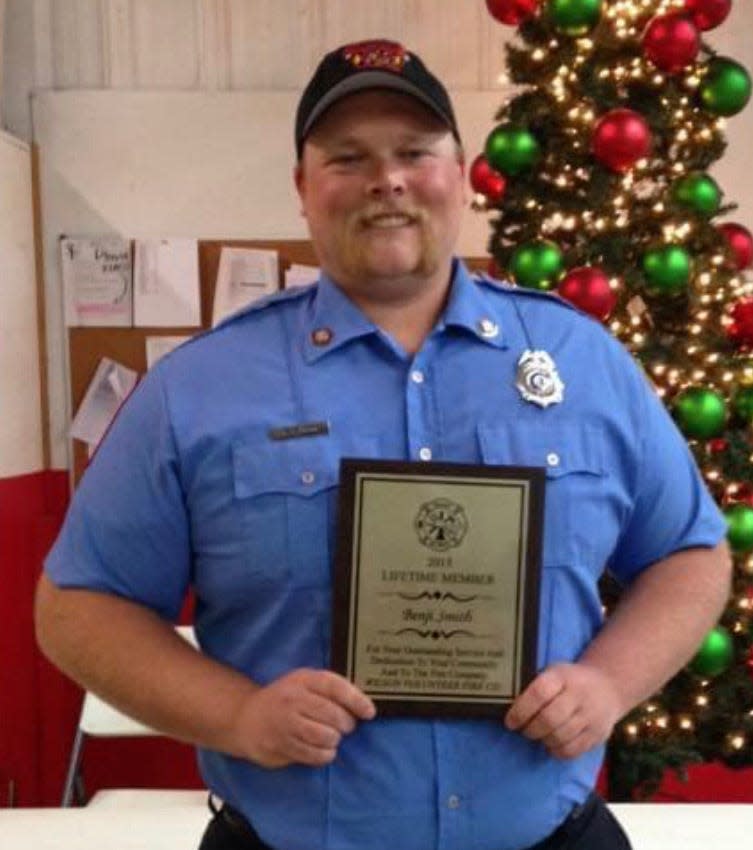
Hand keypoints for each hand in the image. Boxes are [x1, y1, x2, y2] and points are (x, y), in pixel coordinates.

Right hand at [238, 668, 375, 767]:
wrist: (245, 717)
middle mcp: (293, 699)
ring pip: (325, 737)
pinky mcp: (280, 746)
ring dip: (334, 741)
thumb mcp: (303, 684)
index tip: (370, 712)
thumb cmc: (285, 699)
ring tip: (331, 737)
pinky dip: (324, 755)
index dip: (356, 700)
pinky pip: (314, 755)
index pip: (335, 686)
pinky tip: (322, 749)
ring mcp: (285, 724)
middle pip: (333, 715)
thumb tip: (362, 705)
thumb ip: (329, 690)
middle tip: (345, 727)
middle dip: (346, 724)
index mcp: (303, 680)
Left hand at [504, 662, 622, 758]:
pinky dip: (556, 751)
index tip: (510, 721)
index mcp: (563, 676)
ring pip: (560, 738)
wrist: (608, 685)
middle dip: (530, 729)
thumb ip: (536, 686)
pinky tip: (551, 743)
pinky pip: (572, 751)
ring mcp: (591, 716)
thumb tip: (507, 705)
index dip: (521, 710)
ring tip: (537, 735)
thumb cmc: (570, 680)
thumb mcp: (554, 672)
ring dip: (542, 740)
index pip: (539, 693)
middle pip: (549, 719)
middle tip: (523, 730)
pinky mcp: (598, 735)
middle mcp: (579, 695)